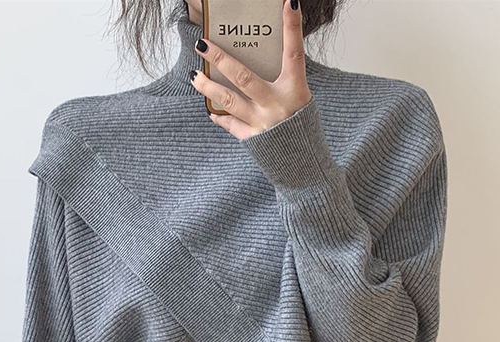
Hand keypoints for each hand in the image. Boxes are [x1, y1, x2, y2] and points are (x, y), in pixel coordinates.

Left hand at [190, 0, 311, 140]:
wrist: (304, 166)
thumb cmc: (301, 128)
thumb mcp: (299, 100)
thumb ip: (281, 82)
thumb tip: (253, 64)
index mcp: (295, 90)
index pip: (294, 53)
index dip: (292, 27)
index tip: (289, 2)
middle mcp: (277, 105)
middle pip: (243, 76)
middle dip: (220, 58)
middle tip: (202, 44)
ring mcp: (262, 123)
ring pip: (228, 101)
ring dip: (208, 87)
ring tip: (195, 75)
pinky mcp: (253, 140)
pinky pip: (231, 124)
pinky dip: (220, 116)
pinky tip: (211, 110)